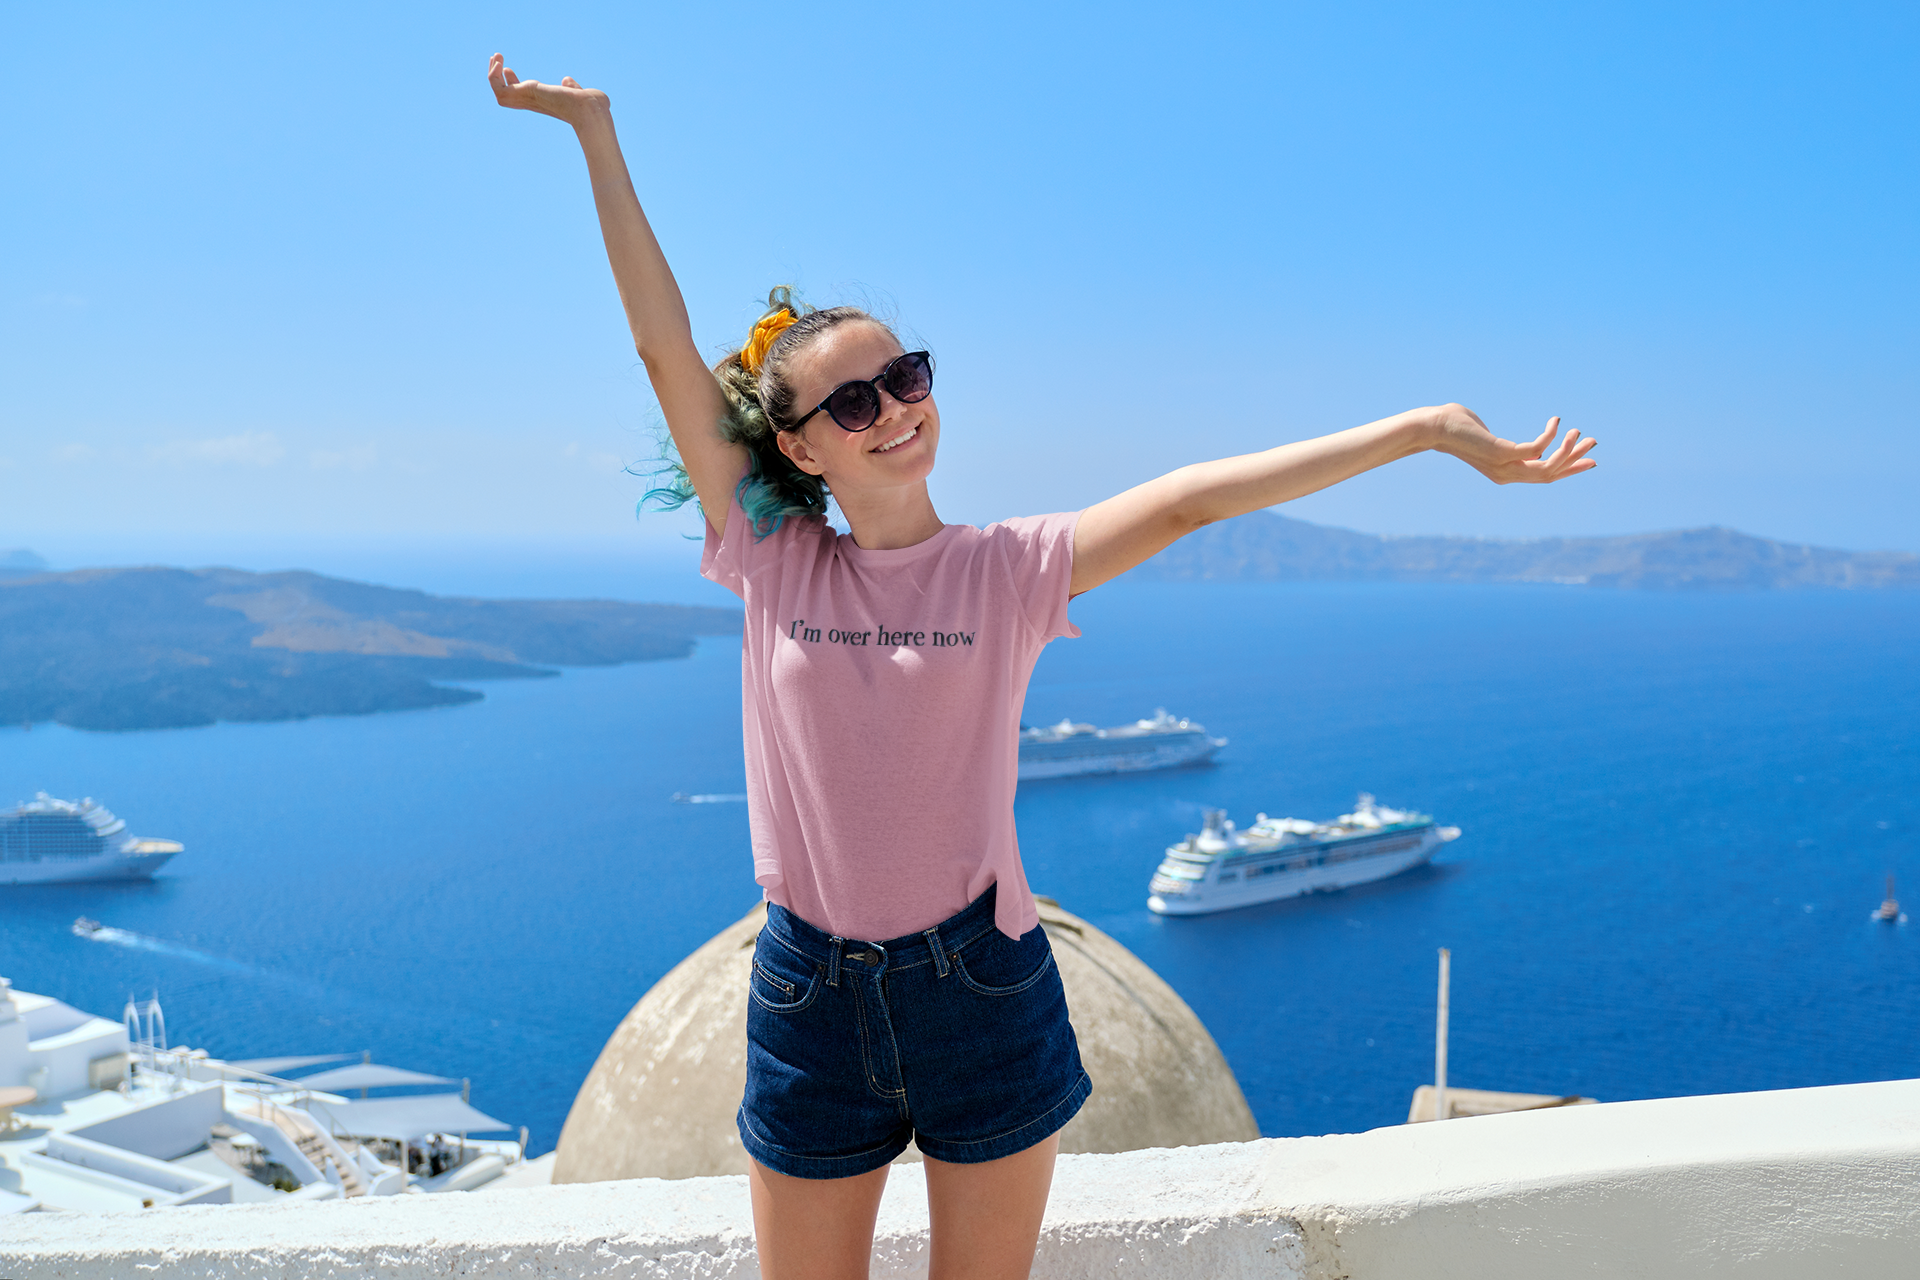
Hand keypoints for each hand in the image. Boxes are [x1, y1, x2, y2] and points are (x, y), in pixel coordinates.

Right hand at [488, 53, 609, 127]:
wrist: (590, 109)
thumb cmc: (592, 106)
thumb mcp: (580, 94)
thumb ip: (572, 88)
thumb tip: (568, 80)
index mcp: (544, 102)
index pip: (520, 95)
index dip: (512, 83)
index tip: (509, 70)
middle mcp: (533, 103)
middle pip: (504, 95)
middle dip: (497, 77)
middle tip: (497, 58)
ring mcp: (526, 100)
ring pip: (498, 90)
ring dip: (492, 72)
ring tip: (496, 55)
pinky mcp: (523, 94)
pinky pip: (497, 86)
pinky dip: (493, 74)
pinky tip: (500, 61)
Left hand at [1428, 405, 1596, 484]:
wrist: (1434, 427)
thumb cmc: (1458, 426)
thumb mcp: (1489, 439)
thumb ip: (1507, 444)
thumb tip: (1519, 445)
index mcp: (1505, 473)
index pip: (1543, 476)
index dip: (1568, 469)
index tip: (1589, 460)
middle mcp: (1506, 475)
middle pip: (1551, 474)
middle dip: (1575, 460)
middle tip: (1594, 442)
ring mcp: (1503, 467)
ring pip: (1547, 467)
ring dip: (1568, 450)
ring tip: (1580, 432)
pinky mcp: (1502, 453)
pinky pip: (1537, 449)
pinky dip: (1551, 436)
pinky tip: (1556, 421)